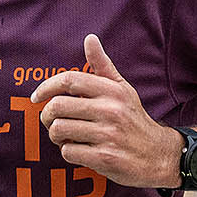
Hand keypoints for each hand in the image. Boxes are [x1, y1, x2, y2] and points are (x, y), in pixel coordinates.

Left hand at [30, 35, 174, 187]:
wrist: (160, 154)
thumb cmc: (134, 119)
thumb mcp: (122, 89)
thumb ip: (102, 66)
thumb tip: (90, 38)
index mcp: (112, 90)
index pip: (69, 80)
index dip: (46, 87)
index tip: (36, 97)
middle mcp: (110, 110)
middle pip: (57, 107)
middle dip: (47, 116)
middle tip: (52, 121)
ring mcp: (108, 134)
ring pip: (59, 130)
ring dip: (56, 136)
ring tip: (66, 136)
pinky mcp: (105, 157)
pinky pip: (68, 151)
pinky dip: (68, 151)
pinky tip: (79, 149)